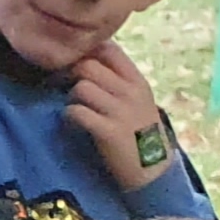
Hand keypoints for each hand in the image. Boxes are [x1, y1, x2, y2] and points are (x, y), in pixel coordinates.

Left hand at [65, 43, 167, 194]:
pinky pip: (77, 112)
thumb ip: (119, 82)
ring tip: (75, 108)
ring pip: (81, 87)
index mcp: (137, 81)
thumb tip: (89, 63)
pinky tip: (73, 123)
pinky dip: (69, 116)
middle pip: (89, 66)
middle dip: (72, 75)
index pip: (109, 49)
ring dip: (71, 98)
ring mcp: (120, 111)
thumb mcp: (139, 101)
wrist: (153, 171)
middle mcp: (130, 92)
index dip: (88, 53)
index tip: (79, 65)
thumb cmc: (141, 134)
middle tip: (66, 87)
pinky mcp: (108, 131)